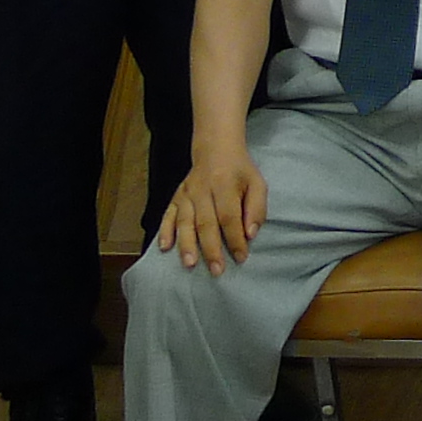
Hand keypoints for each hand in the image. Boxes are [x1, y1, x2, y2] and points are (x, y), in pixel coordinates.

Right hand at [157, 151, 266, 273]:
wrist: (216, 149)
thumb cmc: (239, 171)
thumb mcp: (257, 183)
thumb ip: (257, 208)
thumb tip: (251, 234)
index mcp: (225, 184)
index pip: (229, 216)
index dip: (235, 238)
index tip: (241, 258)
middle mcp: (202, 189)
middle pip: (206, 222)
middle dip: (211, 249)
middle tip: (216, 271)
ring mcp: (186, 193)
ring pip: (185, 222)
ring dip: (187, 244)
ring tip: (190, 264)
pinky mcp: (176, 197)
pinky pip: (167, 215)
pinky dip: (165, 231)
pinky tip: (164, 247)